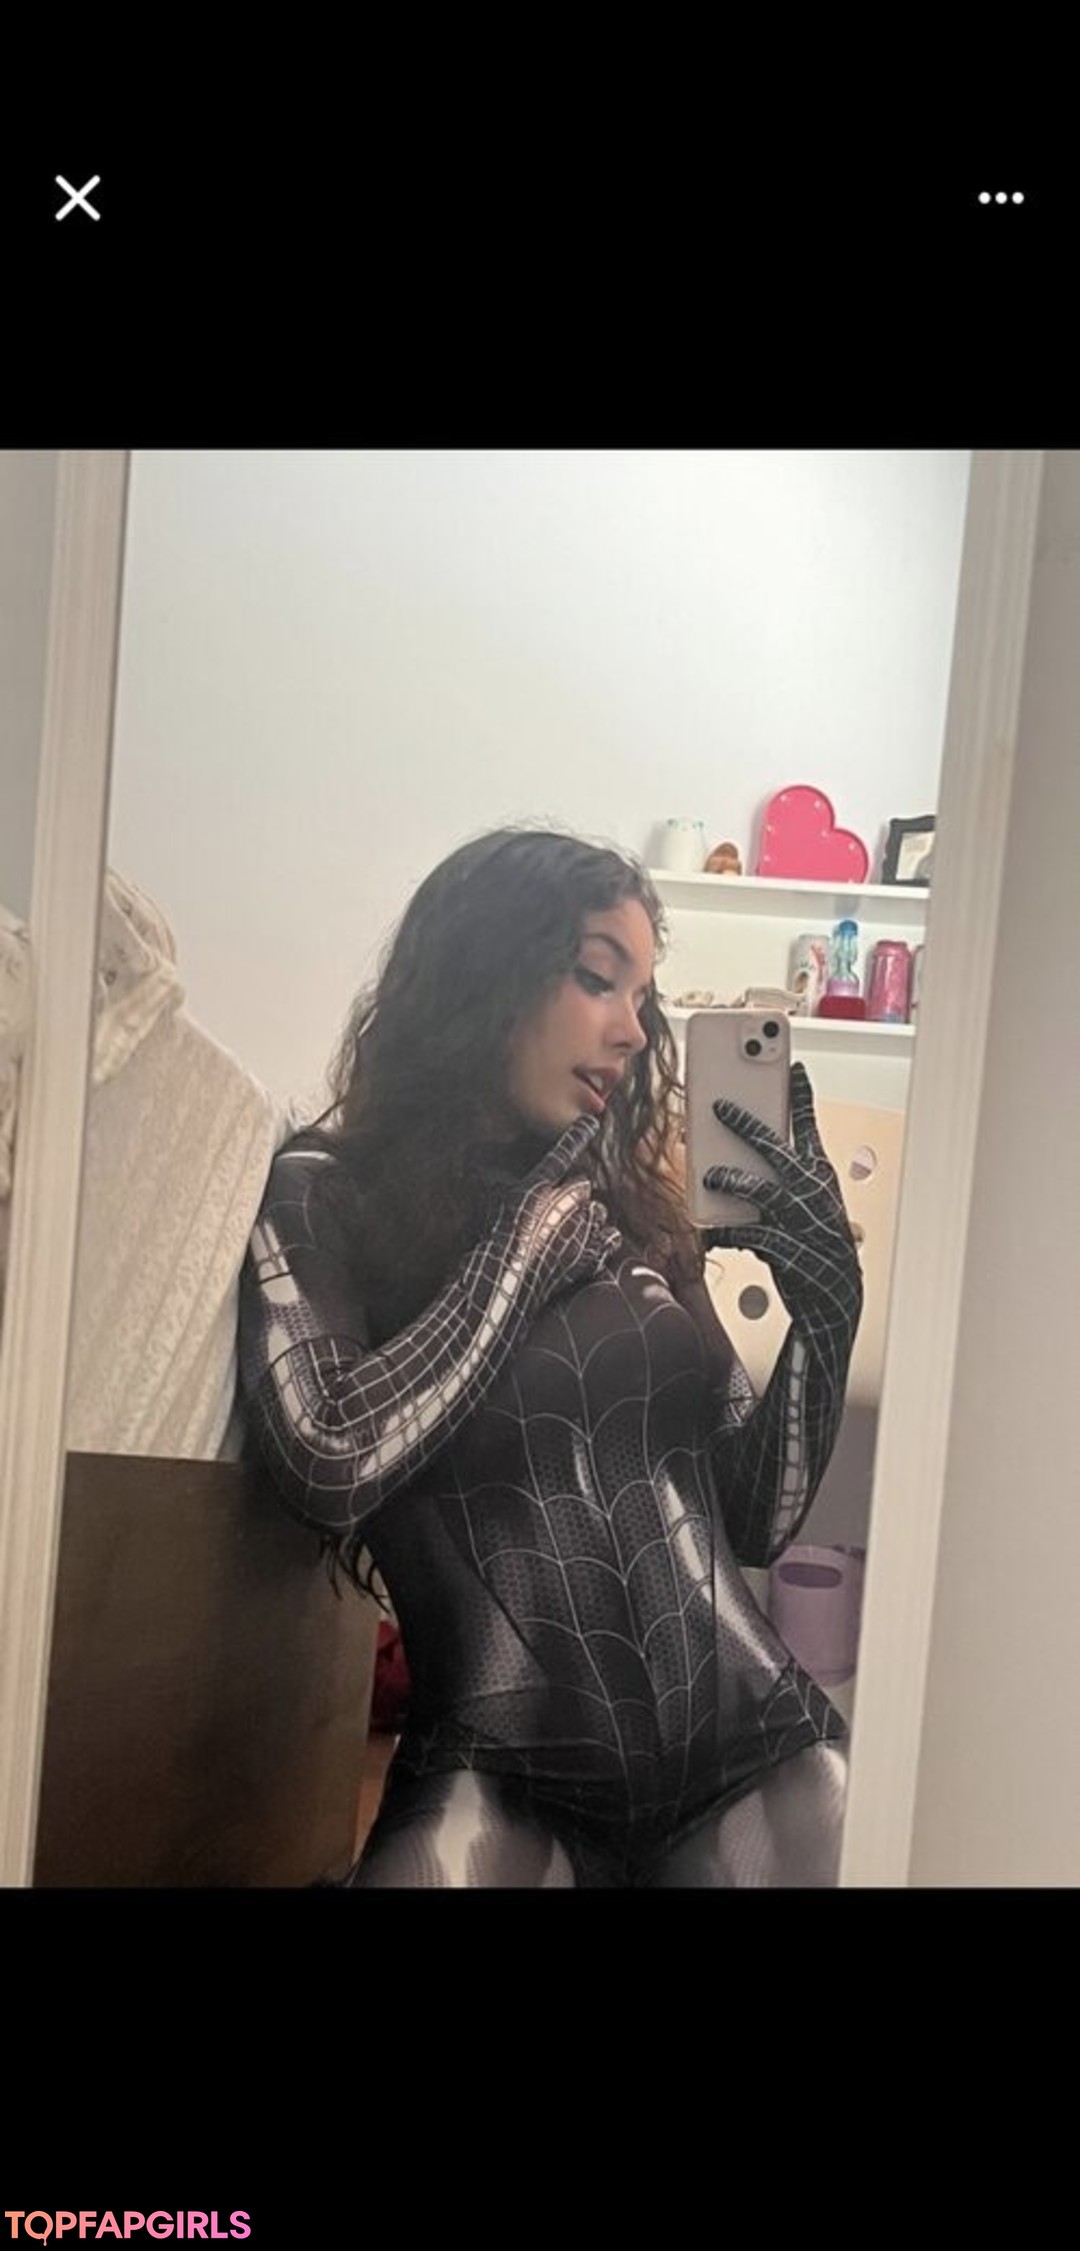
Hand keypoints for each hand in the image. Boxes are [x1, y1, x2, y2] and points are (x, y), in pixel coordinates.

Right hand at [471, 1113, 622, 1306]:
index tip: (591, 1123)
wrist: (503, 1280)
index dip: (577, 1135)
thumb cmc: (489, 1241)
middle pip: (582, 1185)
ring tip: (569, 1229)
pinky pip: (609, 1238)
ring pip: (597, 1211)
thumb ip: (482, 1176)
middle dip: (572, 1194)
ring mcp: (581, 1229)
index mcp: (539, 1185)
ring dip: (587, 1216)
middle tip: (554, 1209)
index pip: (563, 1152)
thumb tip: (467, 1156)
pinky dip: (603, 1239)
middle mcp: (565, 1202)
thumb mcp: (482, 1203)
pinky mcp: (589, 1255)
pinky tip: (596, 1242)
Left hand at [700, 1062, 862, 1342]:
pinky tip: (714, 1229)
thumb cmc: (819, 1244)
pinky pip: (753, 1234)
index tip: (794, 1068)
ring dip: (732, 1179)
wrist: (836, 1297)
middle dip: (746, 1125)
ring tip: (710, 1174)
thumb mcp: (811, 1203)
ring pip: (763, 1190)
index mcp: (820, 1176)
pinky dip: (730, 1231)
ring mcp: (802, 1221)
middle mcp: (812, 1193)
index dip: (801, 1097)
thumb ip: (783, 1178)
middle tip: (720, 1106)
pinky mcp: (790, 1250)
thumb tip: (737, 1158)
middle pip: (776, 1150)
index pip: (810, 1129)